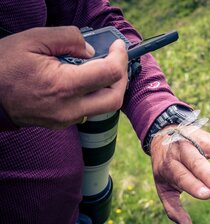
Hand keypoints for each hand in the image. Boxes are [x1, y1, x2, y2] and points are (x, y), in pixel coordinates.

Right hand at [0, 26, 128, 128]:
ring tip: (101, 67)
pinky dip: (95, 94)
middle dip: (122, 77)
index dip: (119, 57)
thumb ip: (69, 39)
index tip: (118, 46)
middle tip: (116, 59)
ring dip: (110, 86)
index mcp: (63, 86)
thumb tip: (91, 50)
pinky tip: (85, 80)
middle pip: (115, 99)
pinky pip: (89, 110)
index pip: (109, 75)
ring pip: (104, 107)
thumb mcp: (34, 39)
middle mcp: (69, 108)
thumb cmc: (5, 65)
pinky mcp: (62, 123)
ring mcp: (66, 119)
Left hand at [150, 126, 209, 223]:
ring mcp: (199, 141)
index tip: (207, 195)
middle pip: (197, 162)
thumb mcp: (162, 186)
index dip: (194, 185)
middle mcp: (184, 151)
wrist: (163, 134)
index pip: (182, 176)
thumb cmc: (166, 167)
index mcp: (170, 165)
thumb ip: (173, 207)